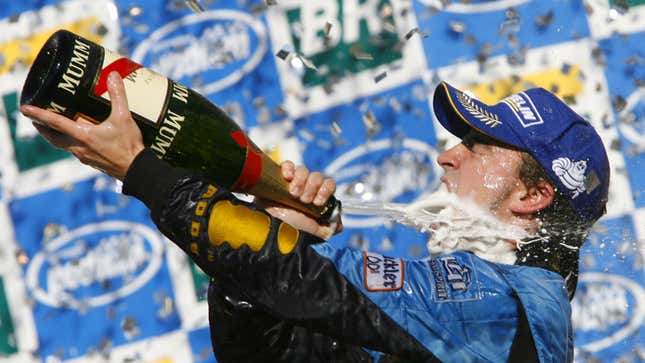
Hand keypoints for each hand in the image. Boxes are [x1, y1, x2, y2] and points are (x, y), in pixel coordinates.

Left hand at [20, 72, 144, 180]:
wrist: (136, 170)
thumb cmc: (129, 146)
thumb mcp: (124, 117)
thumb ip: (118, 95)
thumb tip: (114, 75)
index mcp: (83, 135)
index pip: (55, 122)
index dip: (38, 114)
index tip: (24, 109)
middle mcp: (79, 147)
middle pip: (53, 137)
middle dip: (42, 128)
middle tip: (35, 119)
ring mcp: (84, 156)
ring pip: (63, 145)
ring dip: (55, 136)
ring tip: (55, 127)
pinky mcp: (92, 162)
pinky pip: (75, 150)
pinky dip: (70, 143)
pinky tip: (79, 139)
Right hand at [256, 161, 342, 239]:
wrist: (268, 229)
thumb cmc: (289, 232)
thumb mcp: (314, 232)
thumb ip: (329, 227)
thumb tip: (339, 224)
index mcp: (315, 200)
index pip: (329, 184)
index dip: (326, 190)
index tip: (318, 202)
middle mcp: (305, 190)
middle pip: (317, 176)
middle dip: (312, 187)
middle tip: (303, 200)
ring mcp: (292, 183)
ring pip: (303, 170)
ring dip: (301, 181)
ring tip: (293, 194)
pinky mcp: (278, 178)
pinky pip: (287, 164)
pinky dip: (289, 168)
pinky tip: (287, 177)